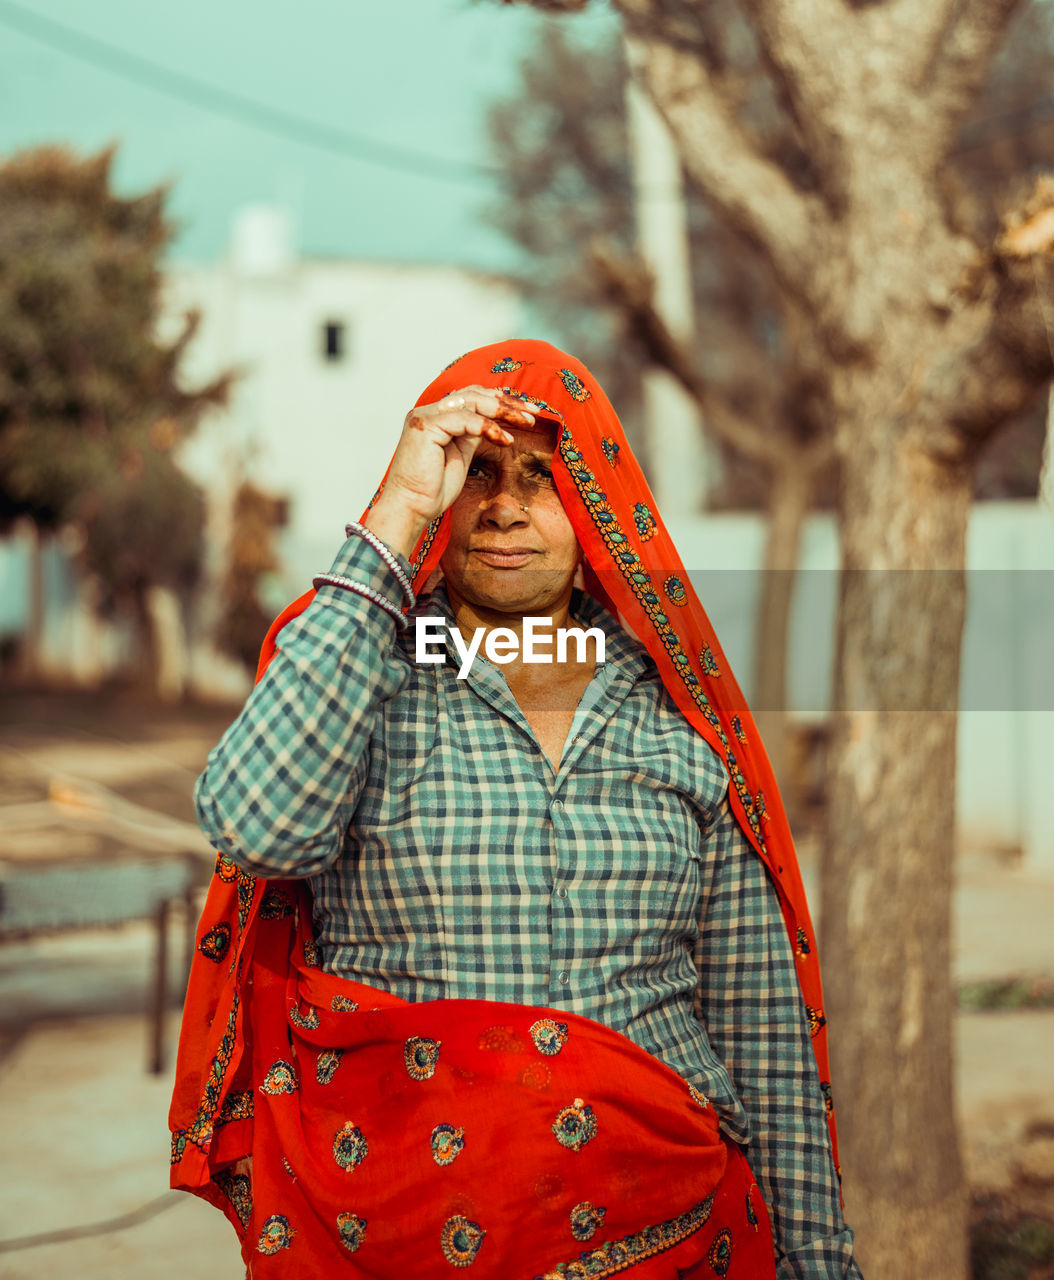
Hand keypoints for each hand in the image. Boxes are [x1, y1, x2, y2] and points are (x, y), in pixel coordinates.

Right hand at [363, 386, 538, 558]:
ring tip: (527, 422)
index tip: (527, 412)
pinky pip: (465, 419)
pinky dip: (489, 427)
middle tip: (534, 413)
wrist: (412, 509)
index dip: (501, 401)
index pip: (473, 397)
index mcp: (437, 416)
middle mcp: (429, 411)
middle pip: (474, 394)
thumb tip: (492, 422)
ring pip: (472, 401)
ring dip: (503, 411)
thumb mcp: (460, 456)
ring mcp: (425, 416)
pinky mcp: (425, 427)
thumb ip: (472, 435)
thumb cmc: (433, 490)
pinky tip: (506, 440)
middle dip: (508, 402)